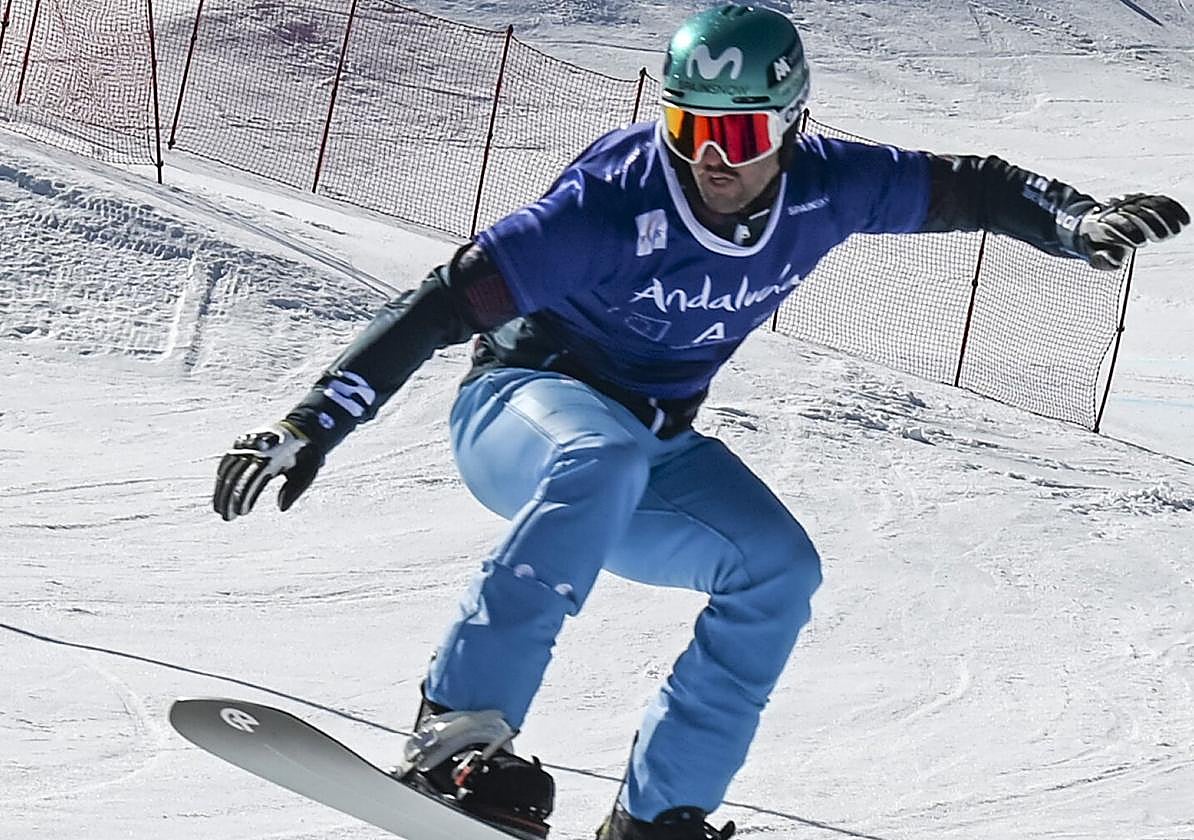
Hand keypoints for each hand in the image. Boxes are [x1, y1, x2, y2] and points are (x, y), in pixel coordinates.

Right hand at [213, 421, 324, 521]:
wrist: (301, 427)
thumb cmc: (306, 453)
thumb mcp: (309, 470)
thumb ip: (295, 488)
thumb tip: (281, 507)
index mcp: (274, 455)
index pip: (254, 478)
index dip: (245, 495)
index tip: (241, 512)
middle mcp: (257, 448)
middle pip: (237, 474)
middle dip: (229, 497)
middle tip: (227, 517)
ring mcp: (248, 444)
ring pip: (228, 469)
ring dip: (221, 490)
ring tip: (219, 510)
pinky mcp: (242, 444)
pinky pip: (227, 461)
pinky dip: (221, 478)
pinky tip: (219, 493)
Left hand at [1074, 193, 1188, 269]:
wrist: (1095, 224)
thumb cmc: (1098, 245)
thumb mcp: (1094, 256)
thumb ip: (1102, 261)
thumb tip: (1115, 262)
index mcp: (1100, 221)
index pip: (1117, 222)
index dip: (1130, 231)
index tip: (1141, 243)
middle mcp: (1117, 207)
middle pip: (1138, 212)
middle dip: (1151, 224)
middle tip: (1160, 237)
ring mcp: (1132, 201)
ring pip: (1151, 204)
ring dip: (1166, 217)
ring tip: (1175, 231)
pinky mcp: (1145, 200)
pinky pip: (1163, 201)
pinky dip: (1175, 210)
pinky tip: (1184, 221)